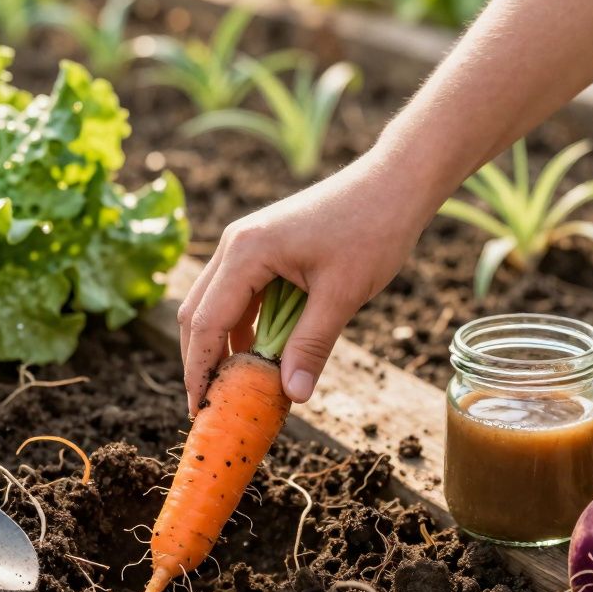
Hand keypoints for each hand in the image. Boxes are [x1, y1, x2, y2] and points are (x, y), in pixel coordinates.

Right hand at [177, 147, 438, 414]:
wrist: (395, 181)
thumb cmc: (372, 229)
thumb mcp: (342, 295)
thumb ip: (311, 346)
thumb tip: (292, 395)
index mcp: (246, 252)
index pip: (206, 323)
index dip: (199, 370)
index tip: (199, 410)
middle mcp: (235, 244)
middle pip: (197, 313)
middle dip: (201, 361)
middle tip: (209, 406)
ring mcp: (247, 243)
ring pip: (215, 304)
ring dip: (223, 345)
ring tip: (235, 388)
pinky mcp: (263, 247)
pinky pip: (240, 295)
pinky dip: (244, 327)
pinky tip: (261, 356)